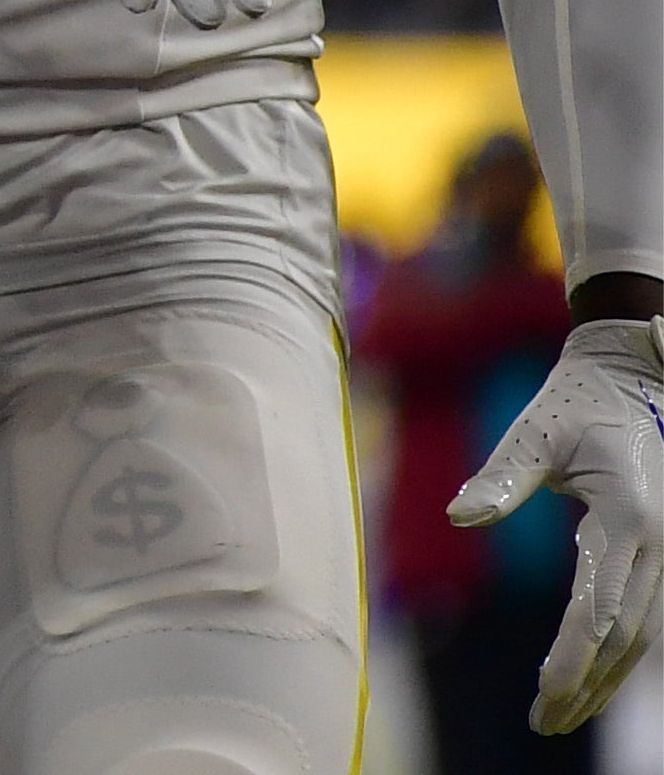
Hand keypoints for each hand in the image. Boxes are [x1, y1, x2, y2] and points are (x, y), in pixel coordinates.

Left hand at [451, 315, 663, 732]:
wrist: (630, 379)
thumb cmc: (575, 404)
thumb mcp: (535, 431)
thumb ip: (500, 476)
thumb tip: (459, 515)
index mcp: (630, 517)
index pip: (601, 606)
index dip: (575, 657)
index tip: (546, 693)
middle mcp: (656, 544)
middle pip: (623, 634)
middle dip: (586, 683)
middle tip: (545, 722)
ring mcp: (663, 553)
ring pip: (638, 635)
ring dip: (603, 679)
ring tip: (560, 715)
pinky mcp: (655, 555)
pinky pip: (639, 616)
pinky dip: (613, 654)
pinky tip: (587, 680)